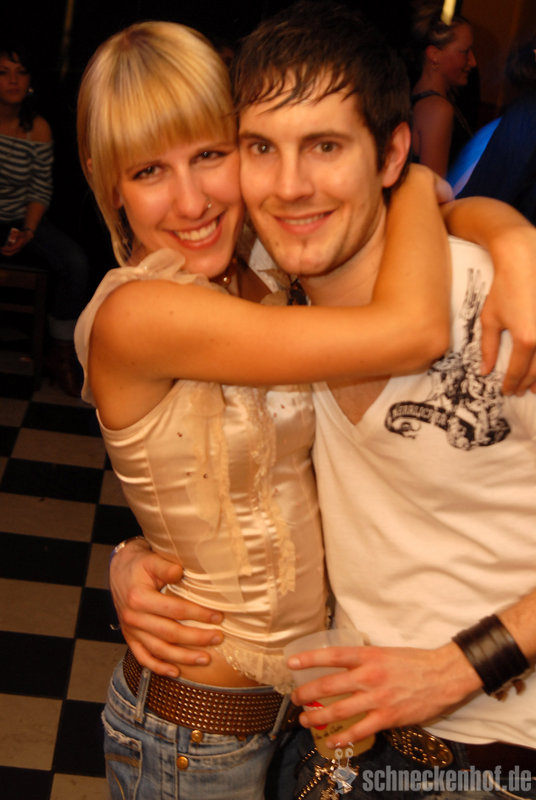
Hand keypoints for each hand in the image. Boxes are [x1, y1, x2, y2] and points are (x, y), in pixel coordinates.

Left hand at [0, 227, 32, 256]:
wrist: (28, 235)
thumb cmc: (23, 234)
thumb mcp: (19, 233)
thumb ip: (15, 234)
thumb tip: (10, 236)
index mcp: (18, 246)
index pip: (10, 249)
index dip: (5, 249)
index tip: (1, 248)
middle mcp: (18, 248)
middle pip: (10, 253)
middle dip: (4, 253)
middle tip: (0, 250)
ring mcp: (17, 249)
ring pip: (11, 253)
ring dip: (5, 252)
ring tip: (1, 249)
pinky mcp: (16, 248)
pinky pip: (11, 251)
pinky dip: (7, 251)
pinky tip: (4, 249)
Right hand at [109, 539, 222, 676]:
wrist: (120, 570)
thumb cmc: (139, 564)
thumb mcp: (151, 559)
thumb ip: (165, 567)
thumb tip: (180, 572)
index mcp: (139, 598)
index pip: (175, 610)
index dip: (198, 614)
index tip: (218, 616)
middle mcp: (133, 617)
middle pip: (170, 633)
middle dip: (197, 638)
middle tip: (218, 638)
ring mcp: (131, 630)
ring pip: (159, 650)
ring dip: (183, 657)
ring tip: (205, 658)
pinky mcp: (130, 637)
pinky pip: (143, 657)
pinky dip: (159, 667)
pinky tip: (176, 672)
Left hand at [288, 642, 480, 747]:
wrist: (443, 675)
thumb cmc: (414, 662)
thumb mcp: (385, 652)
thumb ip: (364, 660)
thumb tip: (343, 666)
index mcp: (368, 656)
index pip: (331, 655)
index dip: (309, 659)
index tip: (291, 663)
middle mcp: (369, 676)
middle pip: (329, 685)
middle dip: (307, 693)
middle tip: (295, 699)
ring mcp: (377, 698)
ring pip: (339, 710)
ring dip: (319, 717)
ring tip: (305, 720)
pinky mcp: (388, 717)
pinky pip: (360, 730)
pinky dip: (344, 737)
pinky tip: (332, 742)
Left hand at [480, 225, 535, 394]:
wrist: (525, 262)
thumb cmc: (504, 289)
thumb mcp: (490, 319)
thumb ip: (486, 348)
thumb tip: (484, 371)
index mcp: (525, 339)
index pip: (517, 371)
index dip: (511, 384)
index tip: (506, 392)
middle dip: (527, 384)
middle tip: (521, 392)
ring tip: (534, 386)